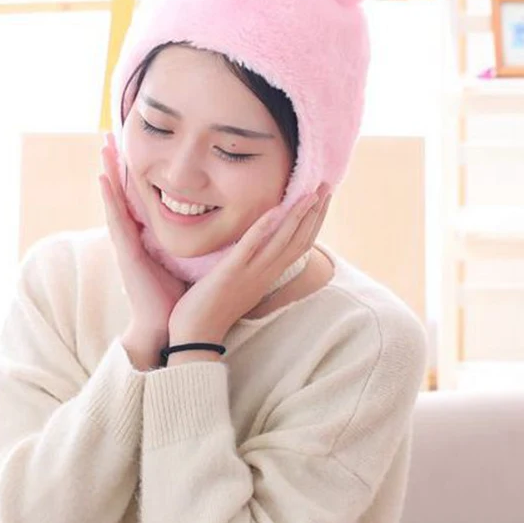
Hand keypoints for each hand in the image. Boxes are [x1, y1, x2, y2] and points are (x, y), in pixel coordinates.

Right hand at [99, 134, 187, 352]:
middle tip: (110, 135)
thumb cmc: (179, 297)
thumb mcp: (187, 259)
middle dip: (118, 164)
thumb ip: (192, 240)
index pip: (141, 197)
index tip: (132, 146)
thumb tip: (213, 221)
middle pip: (124, 192)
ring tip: (103, 146)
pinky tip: (102, 178)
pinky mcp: (125, 252)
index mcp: (148, 237)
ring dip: (108, 172)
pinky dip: (108, 198)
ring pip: (115, 199)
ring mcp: (127, 243)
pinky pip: (115, 219)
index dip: (135, 172)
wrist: (170, 327)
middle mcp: (135, 236)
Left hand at [167, 184, 331, 347]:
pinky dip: (265, 228)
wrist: (196, 334)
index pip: (300, 245)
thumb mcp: (242, 283)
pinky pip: (251, 248)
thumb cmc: (214, 307)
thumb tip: (259, 245)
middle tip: (327, 187)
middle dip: (315, 213)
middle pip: (300, 240)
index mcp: (270, 275)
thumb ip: (253, 264)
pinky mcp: (231, 273)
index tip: (323, 199)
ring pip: (283, 242)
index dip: (314, 221)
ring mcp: (251, 273)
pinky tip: (276, 210)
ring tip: (311, 194)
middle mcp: (267, 273)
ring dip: (299, 216)